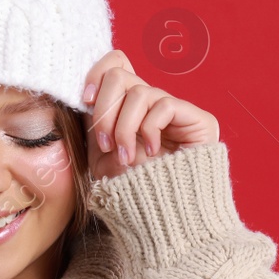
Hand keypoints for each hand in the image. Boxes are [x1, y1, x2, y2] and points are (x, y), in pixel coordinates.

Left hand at [82, 50, 219, 181]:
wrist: (160, 215)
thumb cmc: (129, 188)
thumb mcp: (100, 154)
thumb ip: (92, 122)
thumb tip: (80, 94)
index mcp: (127, 106)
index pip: (116, 64)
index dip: (97, 74)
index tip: (85, 101)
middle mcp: (150, 102)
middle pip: (120, 74)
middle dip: (104, 110)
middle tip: (106, 143)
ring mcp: (174, 109)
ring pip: (138, 92)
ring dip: (124, 127)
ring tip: (126, 156)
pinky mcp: (197, 119)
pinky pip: (163, 106)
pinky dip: (150, 130)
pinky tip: (152, 152)